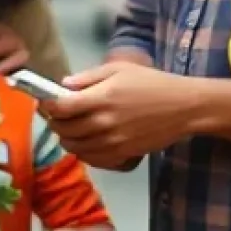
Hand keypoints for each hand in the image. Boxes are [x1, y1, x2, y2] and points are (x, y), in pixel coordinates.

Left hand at [43, 60, 192, 167]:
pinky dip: (83, 152)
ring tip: (70, 129)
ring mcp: (113, 142)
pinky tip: (86, 143)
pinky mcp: (123, 155)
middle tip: (57, 116)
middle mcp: (104, 123)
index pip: (61, 108)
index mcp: (102, 98)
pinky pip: (92, 160)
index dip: (49, 106)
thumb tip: (64, 85)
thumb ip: (88, 77)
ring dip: (67, 138)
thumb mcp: (119, 70)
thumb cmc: (152, 83)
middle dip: (55, 122)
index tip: (46, 102)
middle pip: (64, 129)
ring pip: (75, 147)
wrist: (184, 108)